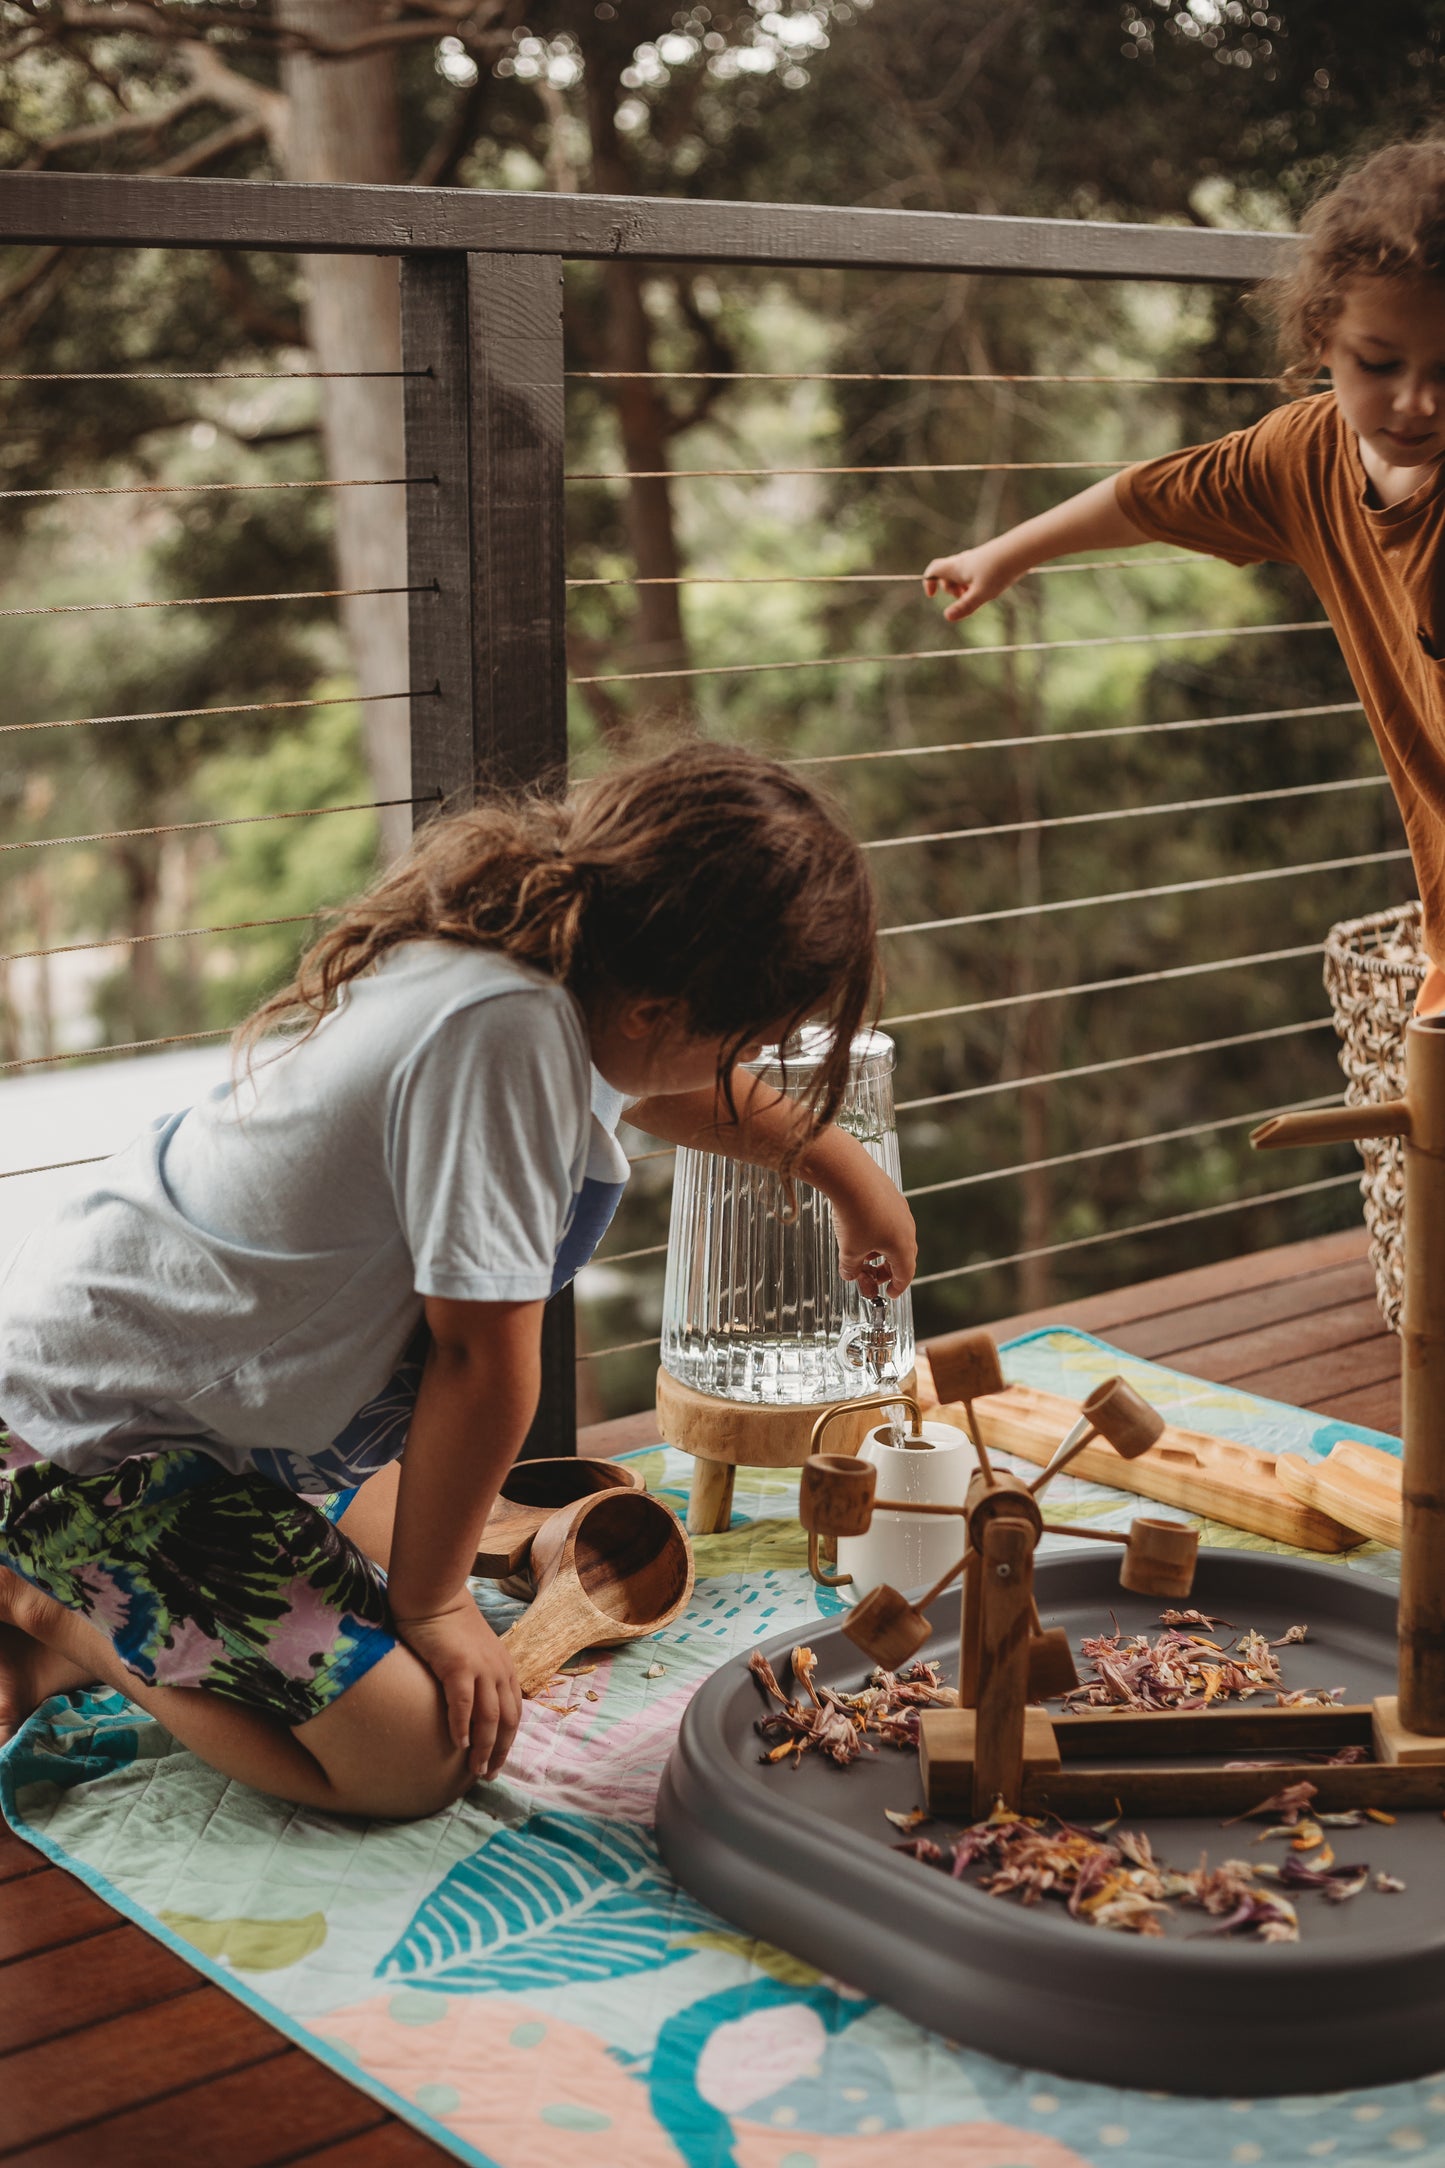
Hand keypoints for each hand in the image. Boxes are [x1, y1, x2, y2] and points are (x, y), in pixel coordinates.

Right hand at [394, 1595, 521, 1780]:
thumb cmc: (448, 1624)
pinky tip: (458, 1745)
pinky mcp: (458, 1665)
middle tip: (488, 1774)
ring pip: (489, 1717)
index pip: (514, 1713)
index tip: (497, 1762)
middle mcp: (498, 1670)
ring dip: (484, 1747)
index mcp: (504, 1668)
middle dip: (499, 1751)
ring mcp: (481, 1667)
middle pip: (507, 1720)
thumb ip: (476, 1675)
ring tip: (475, 1769)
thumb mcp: (473, 1651)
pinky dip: (462, 1727)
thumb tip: (470, 1706)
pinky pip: (464, 1704)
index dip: (507, 1741)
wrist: (435, 1595)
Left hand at [827, 1150, 917, 1299]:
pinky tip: (860, 1229)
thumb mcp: (849, 1251)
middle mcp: (907, 1229)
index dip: (897, 1287)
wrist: (852, 1177)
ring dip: (881, 1251)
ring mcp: (901, 1210)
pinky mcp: (891, 1196)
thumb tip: (850, 1274)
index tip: (890, 1293)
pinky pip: (889, 1220)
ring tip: (862, 1253)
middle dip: (886, 1269)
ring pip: (895, 1237)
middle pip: (902, 1257)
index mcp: (902, 1247)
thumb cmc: (854, 1216)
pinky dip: (878, 1232)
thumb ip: (850, 1268)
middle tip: (872, 1276)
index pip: (905, 1274)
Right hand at [923, 540, 1020, 623]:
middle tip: (963, 598)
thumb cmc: (999, 571)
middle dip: (950, 588)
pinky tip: (989, 587)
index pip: (933, 570)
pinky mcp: (987, 558)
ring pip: (961, 572)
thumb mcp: (981, 594)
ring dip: (962, 585)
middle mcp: (963, 561)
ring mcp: (975, 558)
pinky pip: (973, 570)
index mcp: (956, 568)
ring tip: (977, 594)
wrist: (1021, 549)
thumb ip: (964, 606)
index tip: (933, 596)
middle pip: (946, 573)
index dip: (929, 583)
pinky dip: (974, 581)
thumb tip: (947, 617)